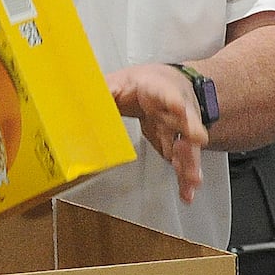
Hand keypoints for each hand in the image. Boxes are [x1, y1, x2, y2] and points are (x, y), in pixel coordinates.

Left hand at [107, 63, 209, 203]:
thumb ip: (103, 92)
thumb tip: (78, 100)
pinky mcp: (177, 144)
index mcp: (157, 89)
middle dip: (191, 129)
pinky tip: (187, 192)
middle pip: (185, 119)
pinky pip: (182, 162)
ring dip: (189, 161)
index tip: (178, 107)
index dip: (172, 100)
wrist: (162, 85)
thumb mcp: (118, 82)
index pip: (165, 92)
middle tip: (197, 139)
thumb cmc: (141, 85)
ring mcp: (178, 127)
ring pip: (187, 144)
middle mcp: (174, 108)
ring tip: (192, 179)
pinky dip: (184, 178)